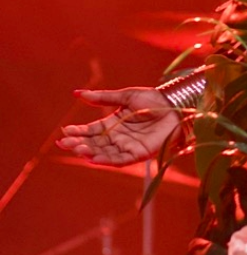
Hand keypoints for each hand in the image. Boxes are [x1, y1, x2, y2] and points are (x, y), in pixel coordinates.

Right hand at [58, 88, 181, 165]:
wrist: (175, 105)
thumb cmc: (152, 99)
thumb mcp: (124, 97)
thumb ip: (101, 98)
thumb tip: (76, 94)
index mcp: (113, 124)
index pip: (91, 131)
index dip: (77, 132)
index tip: (64, 132)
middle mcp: (118, 137)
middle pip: (94, 144)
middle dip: (79, 144)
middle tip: (65, 143)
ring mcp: (128, 146)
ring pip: (104, 153)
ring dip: (90, 152)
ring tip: (77, 149)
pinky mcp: (139, 153)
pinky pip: (120, 160)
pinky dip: (107, 160)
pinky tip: (94, 158)